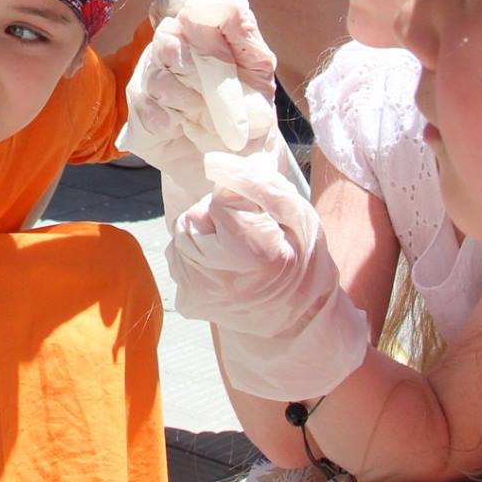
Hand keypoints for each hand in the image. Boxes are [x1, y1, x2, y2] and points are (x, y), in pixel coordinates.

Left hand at [169, 152, 370, 399]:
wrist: (297, 319)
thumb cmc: (302, 260)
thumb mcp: (298, 215)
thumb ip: (260, 184)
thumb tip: (219, 162)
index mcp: (252, 254)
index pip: (222, 199)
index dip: (241, 200)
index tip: (260, 218)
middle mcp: (218, 276)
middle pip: (196, 214)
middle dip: (218, 214)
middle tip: (248, 234)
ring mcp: (198, 291)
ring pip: (182, 232)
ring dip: (205, 231)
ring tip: (235, 249)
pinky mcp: (187, 299)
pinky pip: (178, 255)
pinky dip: (196, 252)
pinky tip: (223, 265)